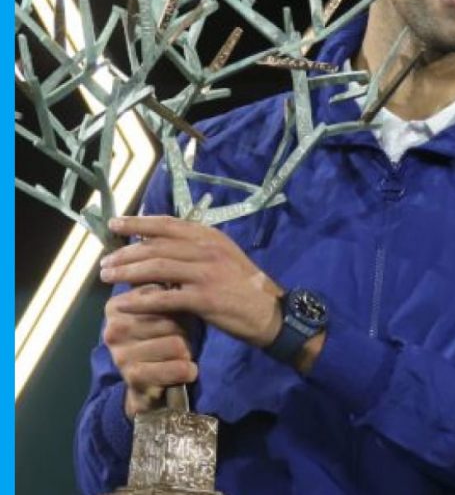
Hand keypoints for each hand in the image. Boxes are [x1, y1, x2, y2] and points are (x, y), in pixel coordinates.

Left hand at [101, 216, 282, 348]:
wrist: (269, 312)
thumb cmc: (243, 285)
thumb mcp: (223, 256)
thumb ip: (195, 249)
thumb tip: (159, 244)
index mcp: (211, 237)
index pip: (168, 224)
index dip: (138, 222)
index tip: (114, 224)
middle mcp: (207, 250)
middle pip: (157, 246)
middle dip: (126, 252)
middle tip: (104, 261)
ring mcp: (206, 274)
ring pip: (157, 268)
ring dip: (127, 272)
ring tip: (106, 277)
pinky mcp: (204, 299)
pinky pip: (164, 298)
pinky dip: (140, 301)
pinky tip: (123, 304)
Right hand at [102, 286, 195, 417]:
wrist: (149, 381)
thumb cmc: (163, 337)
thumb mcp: (165, 309)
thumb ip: (167, 289)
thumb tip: (179, 270)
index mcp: (118, 305)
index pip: (162, 296)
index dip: (177, 309)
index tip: (171, 318)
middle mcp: (114, 328)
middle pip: (171, 321)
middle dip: (182, 332)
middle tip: (174, 341)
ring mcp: (120, 354)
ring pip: (176, 344)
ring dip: (185, 352)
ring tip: (176, 356)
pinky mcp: (132, 376)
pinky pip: (177, 368)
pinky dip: (187, 370)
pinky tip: (183, 370)